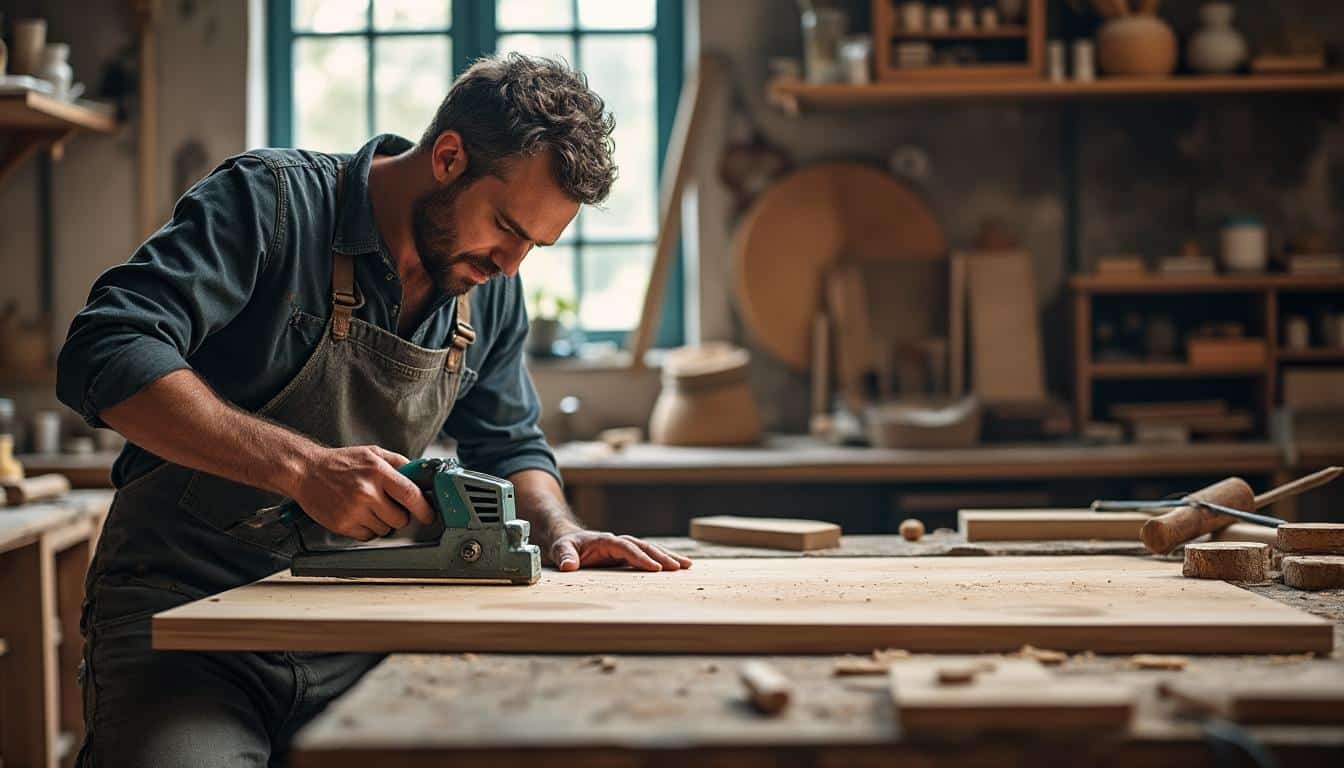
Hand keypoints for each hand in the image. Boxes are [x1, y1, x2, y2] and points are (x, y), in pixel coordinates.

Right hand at [289, 445, 435, 540]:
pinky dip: (367, 529)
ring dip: (382, 522)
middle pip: (400, 518)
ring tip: (368, 507)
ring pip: (385, 529)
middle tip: (388, 506)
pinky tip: (357, 514)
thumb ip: (399, 463)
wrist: (306, 471)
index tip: (429, 515)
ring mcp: (354, 510)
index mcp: (378, 472)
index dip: (424, 509)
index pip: (411, 495)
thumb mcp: (373, 453)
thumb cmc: (340, 462)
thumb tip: (421, 475)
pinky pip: (368, 536)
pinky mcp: (343, 525)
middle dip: (400, 515)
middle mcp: (367, 492)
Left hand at [548, 529, 692, 571]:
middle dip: (662, 556)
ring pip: (650, 550)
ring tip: (687, 566)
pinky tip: (678, 567)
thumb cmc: (566, 546)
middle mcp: (619, 542)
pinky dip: (663, 560)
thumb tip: (568, 566)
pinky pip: (648, 557)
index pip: (627, 548)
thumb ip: (564, 557)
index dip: (641, 558)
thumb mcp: (561, 550)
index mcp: (606, 540)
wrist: (568, 541)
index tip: (655, 568)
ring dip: (668, 557)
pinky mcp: (628, 556)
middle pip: (644, 546)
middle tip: (680, 566)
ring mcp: (625, 549)